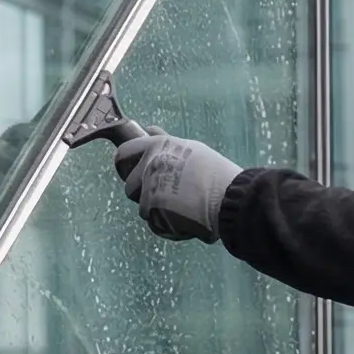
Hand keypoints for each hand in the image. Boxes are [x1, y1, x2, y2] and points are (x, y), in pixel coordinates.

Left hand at [115, 128, 241, 242]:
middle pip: (130, 186)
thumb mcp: (190, 149)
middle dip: (144, 193)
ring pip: (143, 207)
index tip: (131, 171)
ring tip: (182, 206)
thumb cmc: (215, 173)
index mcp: (157, 147)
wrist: (230, 198)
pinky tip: (185, 217)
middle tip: (167, 194)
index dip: (125, 165)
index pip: (123, 153)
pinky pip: (154, 223)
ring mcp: (150, 190)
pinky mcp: (155, 213)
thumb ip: (164, 142)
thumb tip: (148, 129)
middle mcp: (149, 166)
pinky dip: (167, 224)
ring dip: (158, 209)